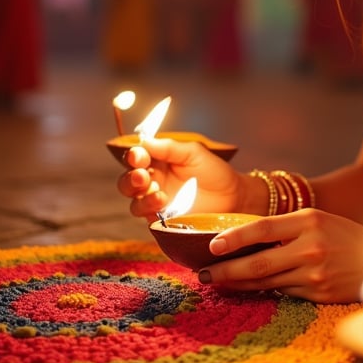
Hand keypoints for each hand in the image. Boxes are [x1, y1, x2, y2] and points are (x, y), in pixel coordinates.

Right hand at [117, 138, 242, 221]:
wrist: (233, 197)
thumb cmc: (214, 172)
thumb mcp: (193, 153)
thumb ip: (169, 148)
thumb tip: (145, 141)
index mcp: (158, 161)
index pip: (137, 158)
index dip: (134, 156)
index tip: (138, 156)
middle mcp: (154, 181)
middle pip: (128, 181)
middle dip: (131, 178)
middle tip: (141, 175)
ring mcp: (157, 202)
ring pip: (135, 202)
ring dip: (141, 196)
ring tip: (158, 192)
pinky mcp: (163, 220)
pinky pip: (149, 217)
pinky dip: (151, 209)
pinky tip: (163, 203)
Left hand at [197, 209, 362, 303]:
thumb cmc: (344, 237)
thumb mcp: (318, 220)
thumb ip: (287, 227)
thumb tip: (245, 235)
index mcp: (309, 220)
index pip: (262, 228)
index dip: (235, 238)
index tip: (212, 245)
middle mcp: (310, 247)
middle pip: (258, 264)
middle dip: (226, 270)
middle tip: (203, 274)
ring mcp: (314, 273)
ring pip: (266, 283)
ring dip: (238, 284)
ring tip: (218, 282)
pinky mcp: (317, 294)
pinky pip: (282, 293)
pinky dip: (263, 291)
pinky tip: (247, 289)